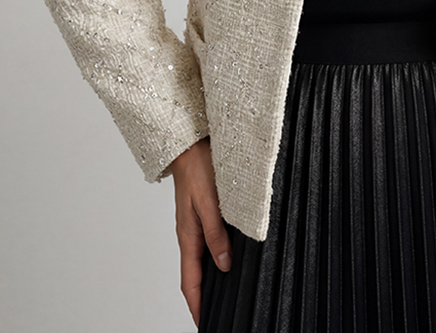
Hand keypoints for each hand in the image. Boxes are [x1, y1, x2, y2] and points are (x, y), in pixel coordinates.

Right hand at [169, 137, 231, 328]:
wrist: (191, 141)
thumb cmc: (199, 167)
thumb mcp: (210, 202)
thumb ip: (216, 234)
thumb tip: (224, 264)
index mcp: (188, 235)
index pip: (190, 281)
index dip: (196, 305)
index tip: (203, 323)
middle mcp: (189, 233)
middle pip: (194, 274)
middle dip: (202, 297)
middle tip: (216, 312)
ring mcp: (194, 223)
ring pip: (200, 258)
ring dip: (209, 278)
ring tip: (222, 293)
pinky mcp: (201, 212)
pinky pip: (206, 242)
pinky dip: (214, 255)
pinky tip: (225, 256)